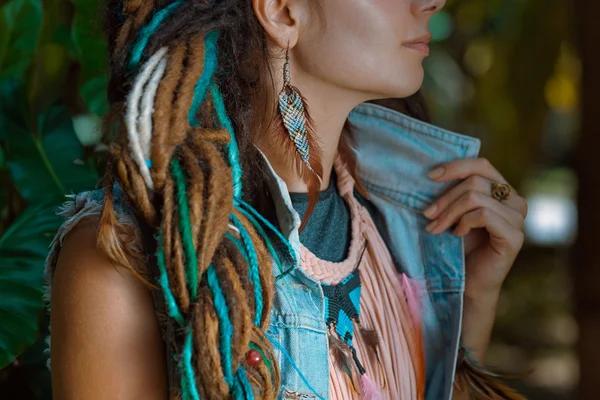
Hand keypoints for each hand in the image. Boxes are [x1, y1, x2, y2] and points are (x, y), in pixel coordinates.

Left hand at [422, 158, 527, 298]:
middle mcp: (515, 201)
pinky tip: (457, 234)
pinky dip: (464, 222)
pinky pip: (484, 215)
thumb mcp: (455, 212)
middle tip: (427, 215)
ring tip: (435, 228)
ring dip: (449, 213)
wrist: (467, 282)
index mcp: (503, 190)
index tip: (430, 177)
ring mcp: (518, 218)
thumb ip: (454, 191)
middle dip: (445, 198)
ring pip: (476, 197)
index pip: (481, 165)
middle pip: (475, 181)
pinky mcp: (515, 236)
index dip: (455, 167)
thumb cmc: (460, 247)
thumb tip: (432, 172)